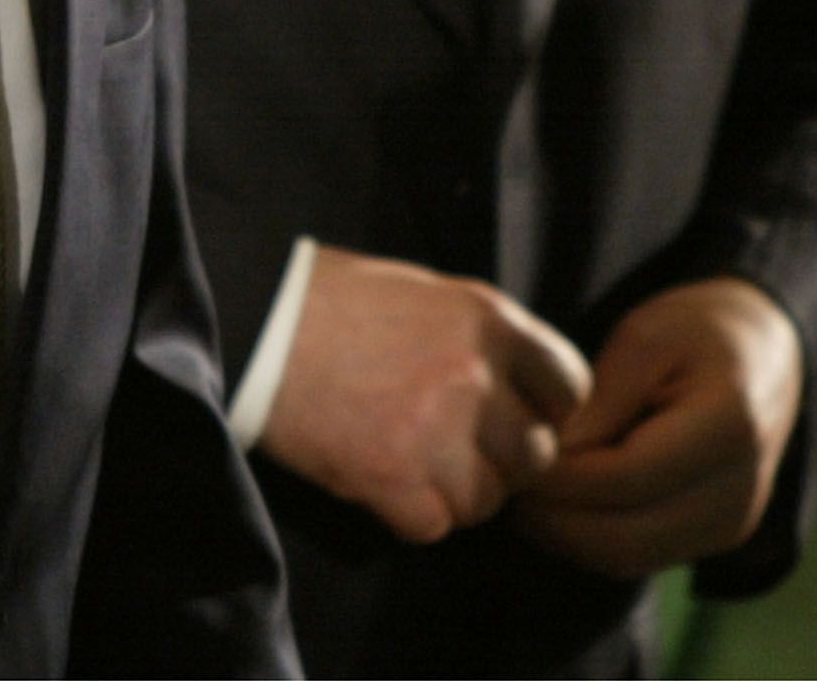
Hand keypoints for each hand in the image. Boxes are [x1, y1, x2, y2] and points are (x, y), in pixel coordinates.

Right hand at [260, 244, 593, 542]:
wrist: (248, 322)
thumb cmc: (324, 300)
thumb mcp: (418, 290)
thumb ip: (476, 336)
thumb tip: (518, 387)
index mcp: (485, 318)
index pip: (568, 386)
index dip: (542, 409)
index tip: (514, 417)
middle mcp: (473, 375)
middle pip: (533, 453)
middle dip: (499, 460)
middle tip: (453, 450)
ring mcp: (436, 430)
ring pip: (487, 499)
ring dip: (454, 493)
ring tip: (409, 465)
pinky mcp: (392, 478)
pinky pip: (434, 525)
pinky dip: (408, 514)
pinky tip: (377, 480)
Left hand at [513, 276, 804, 575]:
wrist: (765, 356)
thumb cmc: (695, 331)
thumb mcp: (643, 339)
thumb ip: (598, 399)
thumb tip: (546, 454)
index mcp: (728, 427)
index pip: (624, 476)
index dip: (557, 474)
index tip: (504, 449)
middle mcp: (740, 491)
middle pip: (624, 534)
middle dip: (550, 515)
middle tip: (498, 478)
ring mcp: (731, 523)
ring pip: (626, 558)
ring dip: (562, 535)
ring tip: (518, 489)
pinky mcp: (716, 538)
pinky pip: (638, 557)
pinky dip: (585, 539)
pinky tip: (550, 503)